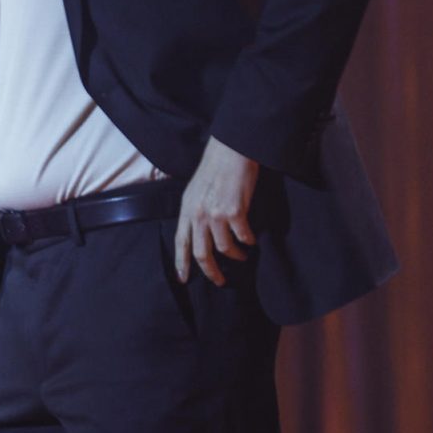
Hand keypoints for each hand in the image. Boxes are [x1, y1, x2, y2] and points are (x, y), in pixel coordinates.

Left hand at [175, 136, 259, 285]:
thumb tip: (199, 233)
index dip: (181, 263)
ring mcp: (216, 214)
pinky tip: (251, 241)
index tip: (184, 278)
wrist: (230, 152)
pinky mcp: (235, 212)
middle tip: (220, 280)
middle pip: (201, 252)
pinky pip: (242, 236)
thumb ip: (195, 212)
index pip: (180, 242)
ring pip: (224, 248)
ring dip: (235, 255)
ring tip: (242, 256)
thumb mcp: (195, 191)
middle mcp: (198, 214)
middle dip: (211, 271)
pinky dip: (248, 242)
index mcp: (187, 209)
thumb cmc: (214, 170)